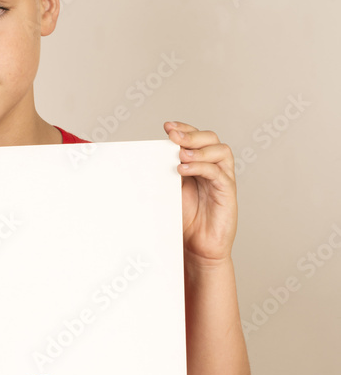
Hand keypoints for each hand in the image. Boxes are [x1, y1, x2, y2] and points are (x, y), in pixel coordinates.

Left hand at [164, 120, 237, 264]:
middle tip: (173, 136)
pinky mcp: (227, 193)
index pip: (196, 137)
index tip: (167, 127)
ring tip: (180, 154)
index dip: (184, 128)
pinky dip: (202, 167)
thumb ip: (163, 172)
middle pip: (211, 138)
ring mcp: (222, 179)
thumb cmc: (184, 220)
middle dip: (191, 133)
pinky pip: (219, 173)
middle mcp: (213, 167)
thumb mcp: (169, 190)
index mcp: (199, 163)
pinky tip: (184, 169)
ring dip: (199, 149)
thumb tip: (147, 155)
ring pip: (220, 151)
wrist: (196, 247)